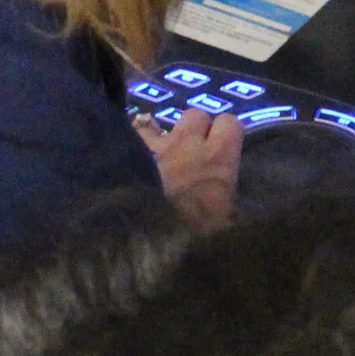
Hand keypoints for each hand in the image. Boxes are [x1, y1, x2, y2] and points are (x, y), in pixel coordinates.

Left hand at [135, 108, 241, 233]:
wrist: (147, 240)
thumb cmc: (195, 235)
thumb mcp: (225, 223)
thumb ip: (227, 201)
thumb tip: (227, 201)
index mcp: (218, 158)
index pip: (231, 123)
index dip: (227, 134)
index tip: (224, 150)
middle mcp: (187, 142)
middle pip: (196, 115)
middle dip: (195, 129)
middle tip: (192, 152)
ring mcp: (153, 144)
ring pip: (160, 121)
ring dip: (161, 136)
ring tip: (157, 156)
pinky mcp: (123, 151)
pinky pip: (129, 137)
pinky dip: (129, 144)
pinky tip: (127, 158)